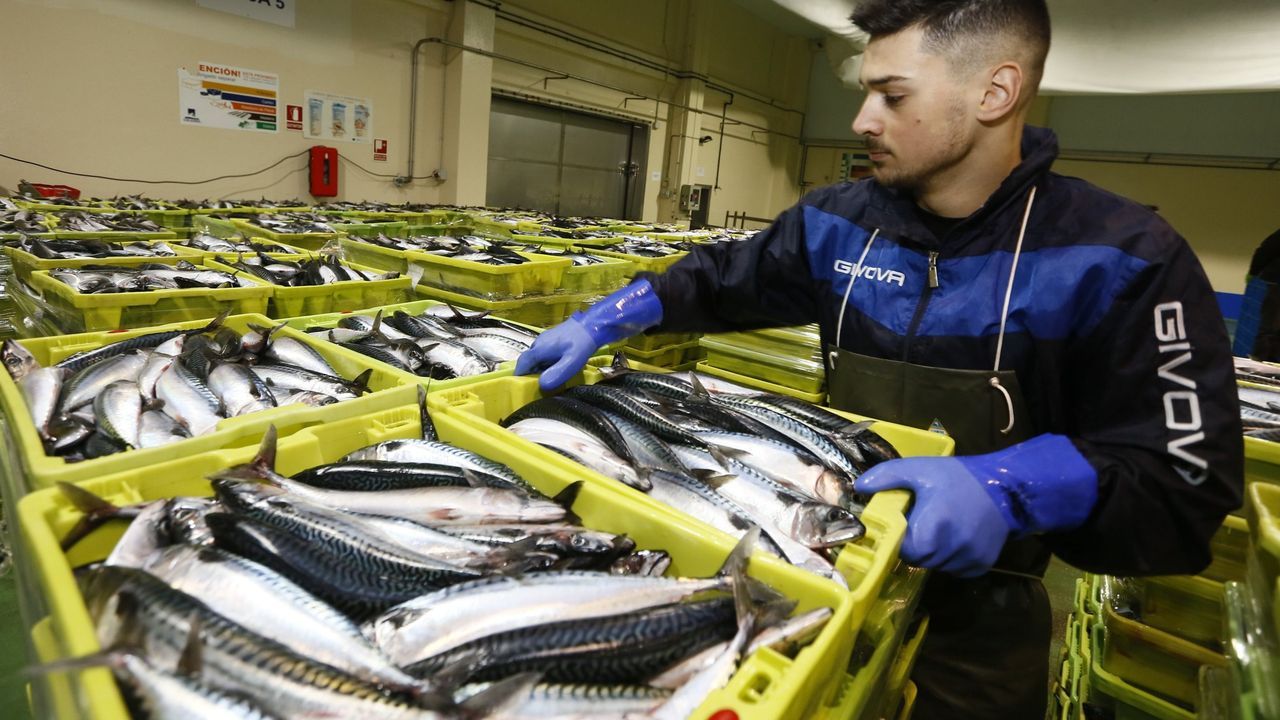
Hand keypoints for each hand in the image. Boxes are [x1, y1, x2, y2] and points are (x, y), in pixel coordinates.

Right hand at [515, 279, 662, 390]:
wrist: (594, 325)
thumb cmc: (582, 343)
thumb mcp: (571, 362)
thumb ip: (556, 374)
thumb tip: (541, 385)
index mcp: (539, 348)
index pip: (522, 364)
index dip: (520, 376)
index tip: (521, 387)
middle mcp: (539, 343)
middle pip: (529, 361)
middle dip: (531, 374)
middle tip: (539, 386)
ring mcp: (546, 339)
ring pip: (538, 357)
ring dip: (540, 368)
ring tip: (550, 378)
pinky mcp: (554, 338)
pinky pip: (545, 353)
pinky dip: (547, 362)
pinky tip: (558, 367)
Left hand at [858, 456, 1008, 576]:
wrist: (1007, 488)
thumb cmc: (959, 478)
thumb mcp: (920, 469)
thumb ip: (886, 476)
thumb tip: (858, 487)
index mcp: (931, 530)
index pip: (901, 548)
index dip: (899, 536)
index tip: (904, 522)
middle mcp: (949, 551)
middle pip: (918, 559)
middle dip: (915, 543)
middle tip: (923, 521)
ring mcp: (967, 561)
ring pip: (935, 565)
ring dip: (933, 551)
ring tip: (942, 526)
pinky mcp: (979, 567)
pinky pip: (953, 568)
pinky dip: (950, 556)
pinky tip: (957, 536)